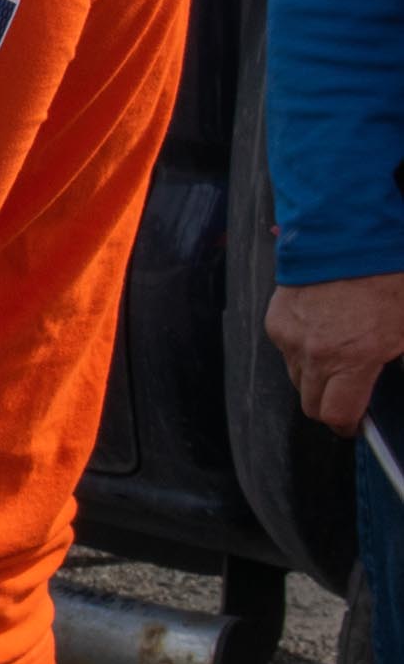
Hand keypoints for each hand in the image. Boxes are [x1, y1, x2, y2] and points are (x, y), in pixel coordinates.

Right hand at [267, 273, 403, 434]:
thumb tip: (378, 382)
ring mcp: (290, 337)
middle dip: (328, 404)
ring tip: (335, 354)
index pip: (336, 415)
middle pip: (310, 404)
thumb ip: (388, 363)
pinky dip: (300, 348)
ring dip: (313, 375)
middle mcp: (315, 354)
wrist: (348, 238)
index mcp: (352, 359)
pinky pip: (285, 349)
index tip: (353, 424)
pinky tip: (319, 329)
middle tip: (347, 392)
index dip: (347, 426)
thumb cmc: (384, 279)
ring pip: (296, 377)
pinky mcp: (275, 320)